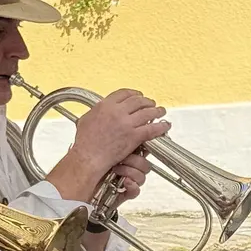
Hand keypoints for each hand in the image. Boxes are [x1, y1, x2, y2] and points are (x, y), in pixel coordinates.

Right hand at [53, 89, 169, 196]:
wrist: (88, 157)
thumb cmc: (85, 143)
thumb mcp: (86, 120)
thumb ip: (96, 112)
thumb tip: (100, 109)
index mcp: (105, 105)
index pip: (124, 93)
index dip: (134, 93)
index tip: (138, 95)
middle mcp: (117, 112)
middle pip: (138, 101)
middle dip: (147, 101)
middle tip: (151, 103)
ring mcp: (127, 124)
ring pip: (147, 113)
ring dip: (157, 111)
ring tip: (161, 111)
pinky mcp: (134, 136)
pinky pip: (151, 129)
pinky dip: (160, 126)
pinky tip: (165, 126)